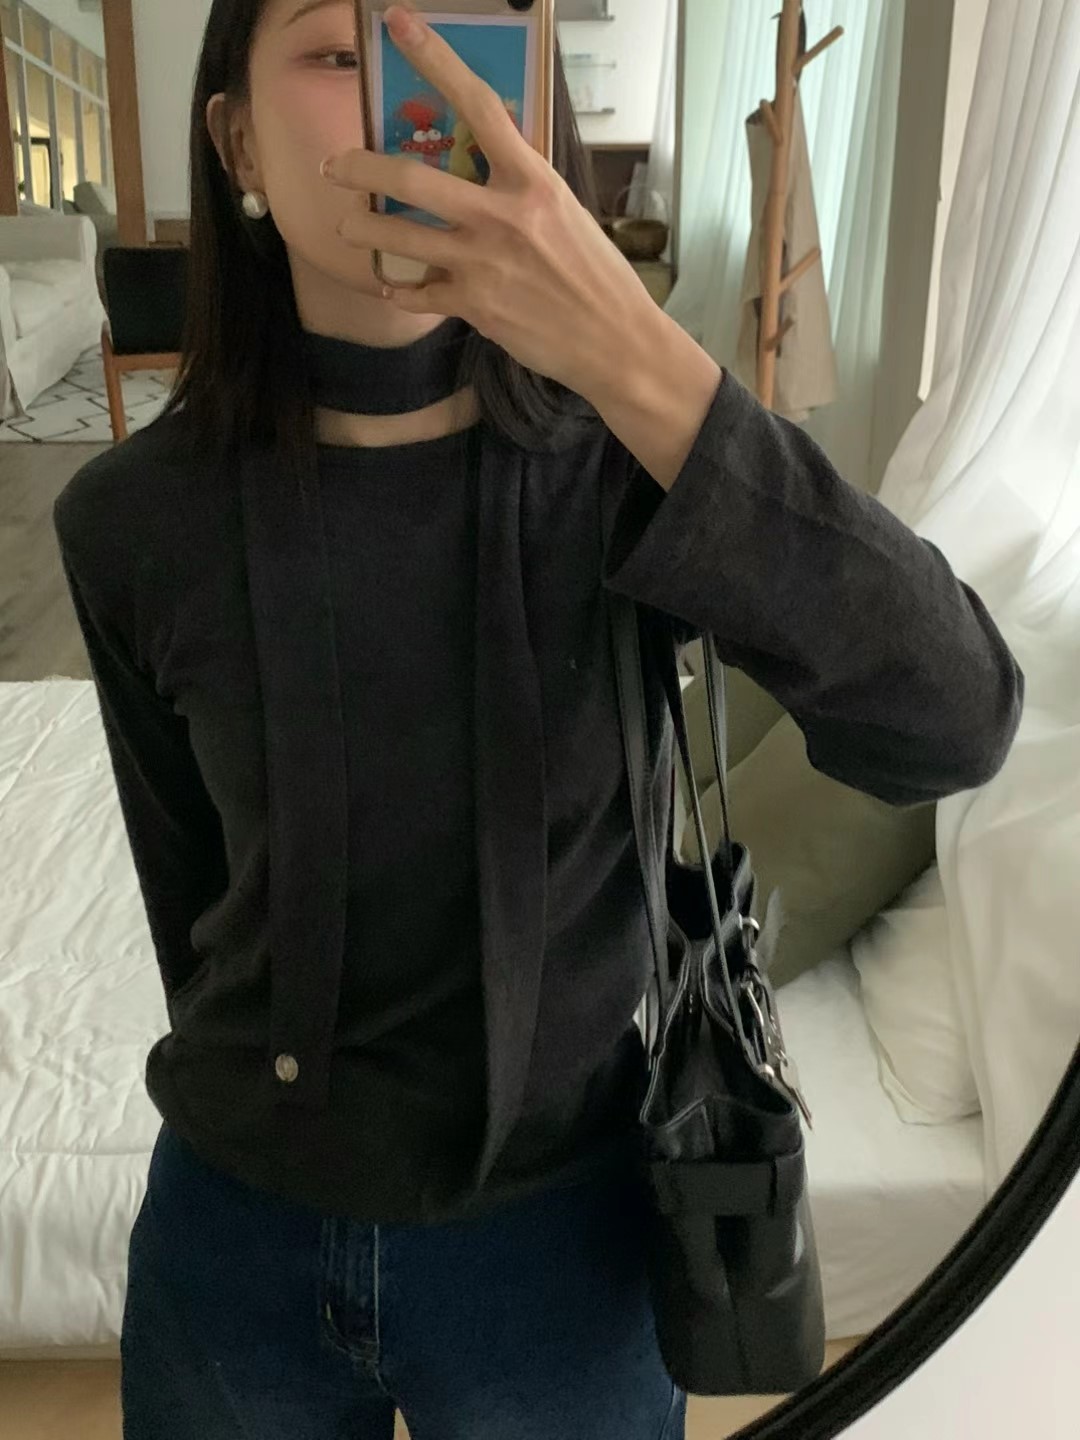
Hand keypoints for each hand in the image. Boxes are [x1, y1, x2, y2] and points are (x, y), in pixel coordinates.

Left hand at [320, 4, 659, 402]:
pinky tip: (391, 285)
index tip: (400, 24)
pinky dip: (399, 290)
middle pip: (413, 177)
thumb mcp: (566, 213)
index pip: (479, 105)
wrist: (615, 341)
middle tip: (336, 167)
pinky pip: (417, 294)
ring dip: (364, 229)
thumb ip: (521, 187)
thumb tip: (486, 166)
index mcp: (533, 181)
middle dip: (361, 168)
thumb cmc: (596, 276)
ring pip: (401, 237)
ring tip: (348, 225)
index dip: (436, 60)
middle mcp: (503, 216)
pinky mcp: (475, 306)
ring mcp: (484, 263)